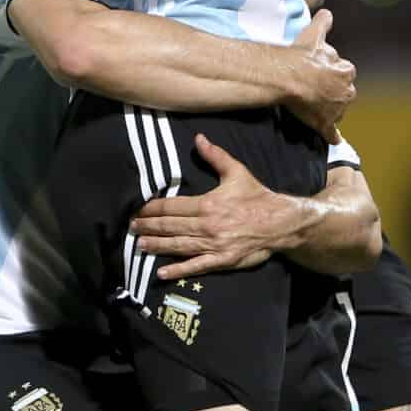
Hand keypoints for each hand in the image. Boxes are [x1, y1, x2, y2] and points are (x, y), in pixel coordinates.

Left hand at [130, 134, 292, 279]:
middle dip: (148, 227)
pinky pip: (196, 266)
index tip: (138, 209)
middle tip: (131, 227)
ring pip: (178, 245)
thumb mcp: (236, 172)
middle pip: (170, 226)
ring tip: (139, 246)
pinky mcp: (221, 261)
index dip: (152, 209)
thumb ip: (215, 156)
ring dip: (157, 246)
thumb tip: (198, 138)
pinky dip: (178, 269)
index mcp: (207, 204)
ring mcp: (213, 245)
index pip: (171, 207)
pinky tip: (162, 272)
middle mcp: (206, 225)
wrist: (280, 222)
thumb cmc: (257, 196)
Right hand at [283, 8, 354, 144]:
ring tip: (313, 106)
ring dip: (329, 109)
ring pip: (337, 111)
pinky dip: (332, 136)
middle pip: (343, 93)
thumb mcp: (313, 34)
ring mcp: (336, 110)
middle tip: (316, 89)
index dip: (332, 73)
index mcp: (346, 72)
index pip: (344, 73)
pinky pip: (332, 133)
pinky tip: (332, 139)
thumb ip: (323, 23)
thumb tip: (327, 14)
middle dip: (333, 92)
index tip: (321, 72)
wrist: (288, 77)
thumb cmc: (302, 57)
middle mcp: (346, 92)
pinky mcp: (324, 124)